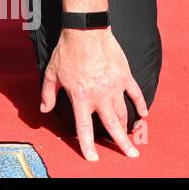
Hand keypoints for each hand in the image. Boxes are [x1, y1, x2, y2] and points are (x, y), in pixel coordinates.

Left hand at [40, 27, 148, 160]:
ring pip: (123, 112)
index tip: (93, 157)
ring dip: (127, 126)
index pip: (84, 127)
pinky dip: (141, 104)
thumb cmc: (66, 52)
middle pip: (112, 126)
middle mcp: (99, 96)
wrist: (85, 31)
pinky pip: (135, 94)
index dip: (87, 145)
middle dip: (121, 143)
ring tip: (130, 135)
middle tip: (130, 155)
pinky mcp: (124, 76)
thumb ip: (48, 94)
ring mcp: (114, 87)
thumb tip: (44, 110)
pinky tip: (144, 113)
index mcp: (80, 98)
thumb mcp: (51, 74)